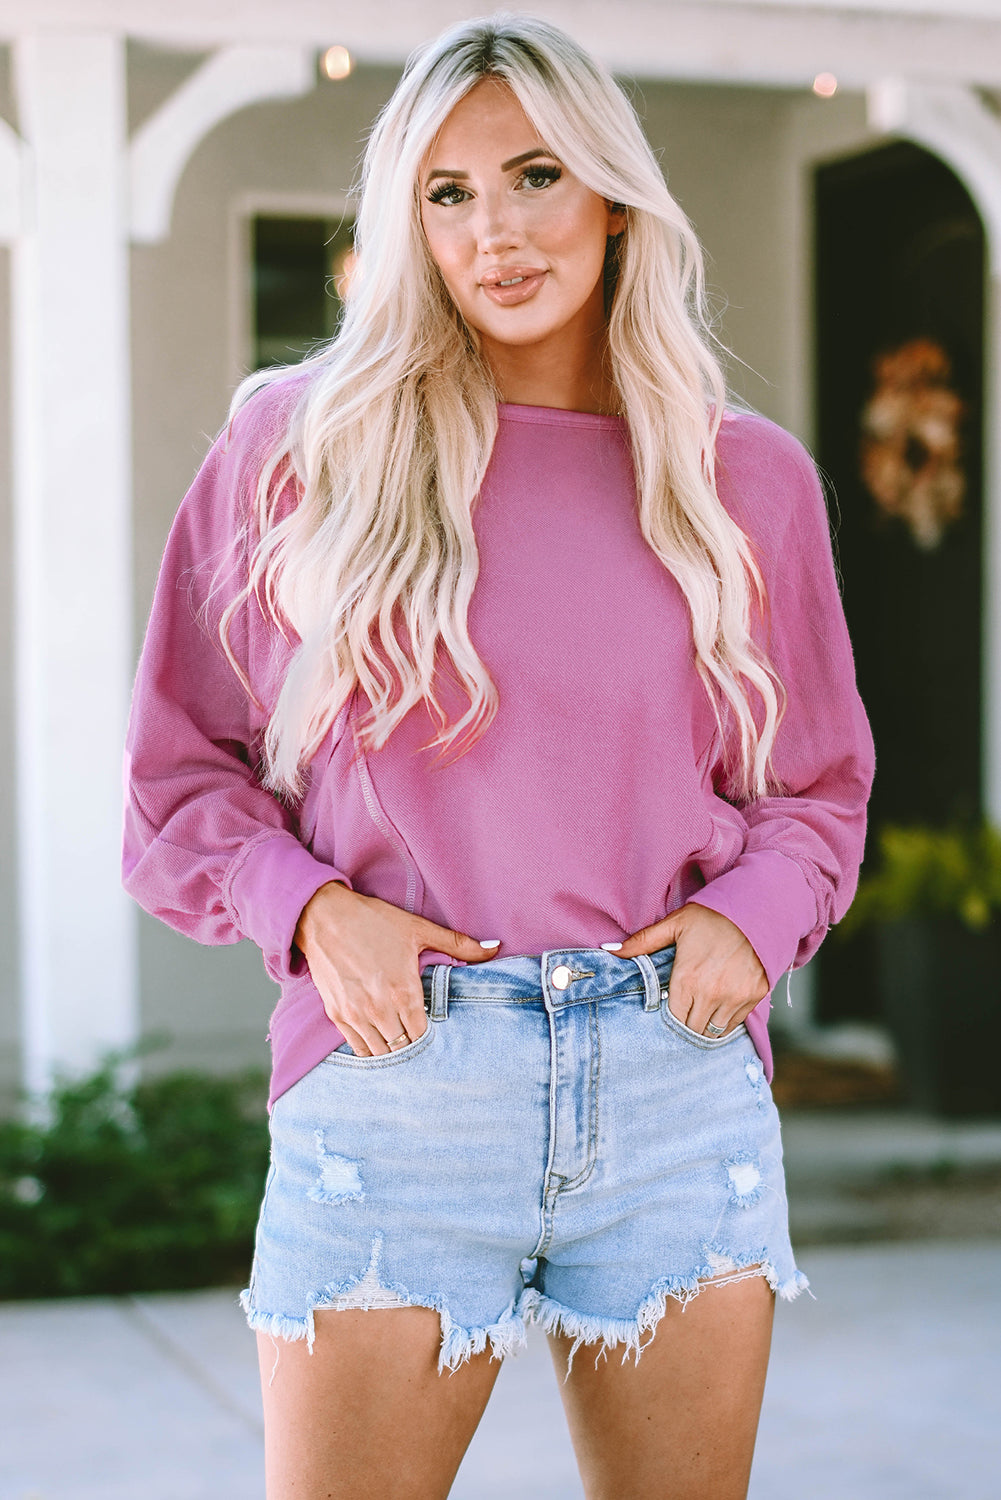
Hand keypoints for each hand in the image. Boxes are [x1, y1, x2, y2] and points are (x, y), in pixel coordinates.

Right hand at [294, 882, 500, 1056]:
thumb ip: (459, 944)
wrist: (323, 915)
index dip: (430, 1036)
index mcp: (403, 992)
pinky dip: (369, 1048)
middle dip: (413, 1046)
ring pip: (380, 1053)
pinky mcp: (336, 1014)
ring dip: (391, 1050)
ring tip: (400, 1041)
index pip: (423, 1035)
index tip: (433, 1031)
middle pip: (403, 1048)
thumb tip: (495, 948)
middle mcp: (379, 1009)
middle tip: (419, 1040)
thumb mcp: (418, 929)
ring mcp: (355, 1014)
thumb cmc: (373, 920)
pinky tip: (379, 1039)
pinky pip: (357, 1047)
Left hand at [612, 904, 768, 1036]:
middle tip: (684, 1014)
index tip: (669, 1010)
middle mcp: (711, 994)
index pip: (673, 1019)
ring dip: (705, 1027)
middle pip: (692, 1030)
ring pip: (714, 1032)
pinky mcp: (755, 996)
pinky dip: (726, 1022)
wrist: (755, 909)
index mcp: (686, 979)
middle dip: (686, 1025)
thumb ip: (641, 942)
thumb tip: (609, 950)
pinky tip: (719, 1008)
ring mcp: (735, 997)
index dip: (670, 1018)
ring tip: (700, 1013)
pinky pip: (736, 1023)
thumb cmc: (711, 917)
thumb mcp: (674, 925)